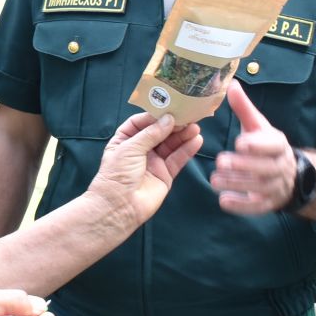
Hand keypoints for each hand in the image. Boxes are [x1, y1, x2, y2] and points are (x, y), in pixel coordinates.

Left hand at [87, 112, 203, 226]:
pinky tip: (197, 140)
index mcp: (125, 140)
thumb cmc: (118, 174)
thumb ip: (151, 133)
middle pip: (159, 133)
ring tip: (195, 126)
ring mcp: (153, 162)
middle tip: (188, 115)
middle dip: (173, 124)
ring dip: (183, 136)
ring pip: (171, 145)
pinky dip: (187, 150)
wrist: (119, 207)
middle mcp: (140, 150)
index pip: (142, 122)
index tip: (170, 108)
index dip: (155, 115)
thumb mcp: (131, 148)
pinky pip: (177, 159)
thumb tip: (169, 119)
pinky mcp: (165, 175)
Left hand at [210, 81, 296, 214]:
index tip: (239, 142)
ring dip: (238, 184)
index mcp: (278, 144)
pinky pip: (257, 207)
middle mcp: (280, 166)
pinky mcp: (268, 203)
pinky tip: (224, 201)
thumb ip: (244, 108)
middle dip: (244, 166)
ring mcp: (276, 187)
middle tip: (221, 161)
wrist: (290, 175)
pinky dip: (242, 206)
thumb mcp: (258, 126)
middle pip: (265, 168)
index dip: (258, 145)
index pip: (273, 144)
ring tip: (214, 180)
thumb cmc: (266, 145)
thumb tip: (231, 83)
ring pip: (259, 188)